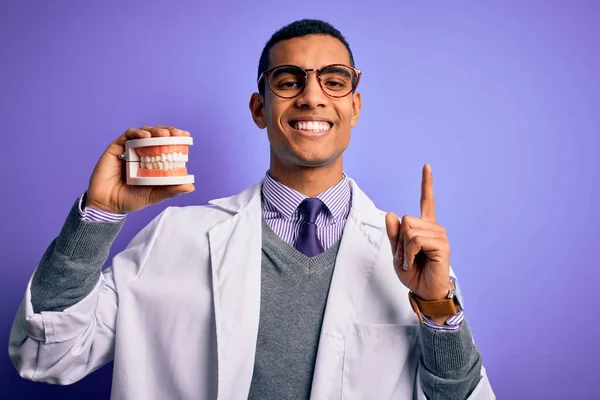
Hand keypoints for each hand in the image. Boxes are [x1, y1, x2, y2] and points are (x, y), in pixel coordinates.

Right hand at [86, 125, 194, 213]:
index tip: (186, 135)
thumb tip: (191, 187)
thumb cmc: (131, 199)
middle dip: (168, 131)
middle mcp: (142, 153)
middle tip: (176, 134)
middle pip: (157, 135)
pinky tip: (145, 136)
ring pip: (144, 132)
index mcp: (153, 161)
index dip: (176, 137)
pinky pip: (127, 135)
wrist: (108, 204)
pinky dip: (137, 133)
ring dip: (155, 130)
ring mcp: (129, 149)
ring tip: (163, 134)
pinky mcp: (116, 148)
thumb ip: (171, 190)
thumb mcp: (155, 195)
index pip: (167, 144)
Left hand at [385, 164, 450, 300]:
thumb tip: (391, 213)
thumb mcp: (397, 252)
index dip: (426, 183)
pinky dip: (409, 253)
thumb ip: (394, 234)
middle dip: (399, 241)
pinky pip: (415, 240)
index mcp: (425, 227)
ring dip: (404, 249)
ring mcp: (439, 235)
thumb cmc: (414, 274)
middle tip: (406, 257)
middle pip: (406, 219)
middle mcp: (434, 228)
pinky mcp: (442, 244)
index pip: (426, 201)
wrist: (424, 292)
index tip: (427, 165)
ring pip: (409, 229)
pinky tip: (415, 263)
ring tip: (412, 261)